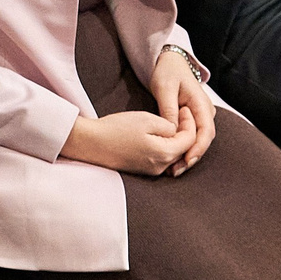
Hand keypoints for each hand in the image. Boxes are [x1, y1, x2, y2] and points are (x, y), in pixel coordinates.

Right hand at [61, 109, 189, 175]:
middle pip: (184, 149)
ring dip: (177, 139)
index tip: (184, 109)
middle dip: (187, 131)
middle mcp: (161, 167)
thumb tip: (177, 130)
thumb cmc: (116, 129)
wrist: (90, 143)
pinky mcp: (143, 169)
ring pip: (174, 154)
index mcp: (164, 154)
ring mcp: (151, 170)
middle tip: (182, 114)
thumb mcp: (146, 119)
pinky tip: (159, 134)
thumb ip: (168, 125)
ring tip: (173, 122)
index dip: (190, 122)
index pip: (190, 139)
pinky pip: (162, 158)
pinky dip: (166, 146)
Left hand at [145, 46, 216, 172]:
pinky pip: (193, 137)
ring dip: (188, 155)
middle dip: (192, 156)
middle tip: (175, 171)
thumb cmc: (167, 72)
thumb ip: (168, 109)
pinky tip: (173, 158)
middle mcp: (206, 112)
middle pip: (203, 140)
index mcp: (202, 103)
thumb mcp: (164, 88)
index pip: (205, 131)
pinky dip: (184, 148)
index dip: (197, 148)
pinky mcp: (194, 119)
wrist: (170, 62)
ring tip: (173, 169)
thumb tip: (171, 130)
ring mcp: (201, 116)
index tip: (186, 160)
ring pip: (199, 141)